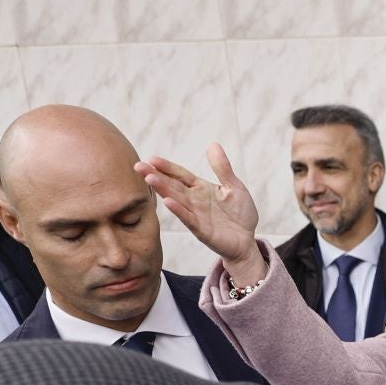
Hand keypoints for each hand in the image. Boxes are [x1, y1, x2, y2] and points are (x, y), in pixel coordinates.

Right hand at [136, 144, 266, 285]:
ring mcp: (196, 215)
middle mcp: (194, 201)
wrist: (247, 240)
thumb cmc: (240, 213)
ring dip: (163, 189)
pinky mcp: (202, 230)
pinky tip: (167, 202)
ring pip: (176, 200)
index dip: (167, 167)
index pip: (180, 175)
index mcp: (200, 188)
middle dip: (156, 175)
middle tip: (138, 166)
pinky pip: (188, 219)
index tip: (152, 158)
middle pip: (172, 185)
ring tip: (149, 178)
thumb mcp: (234, 187)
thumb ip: (223, 168)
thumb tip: (213, 144)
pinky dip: (178, 210)